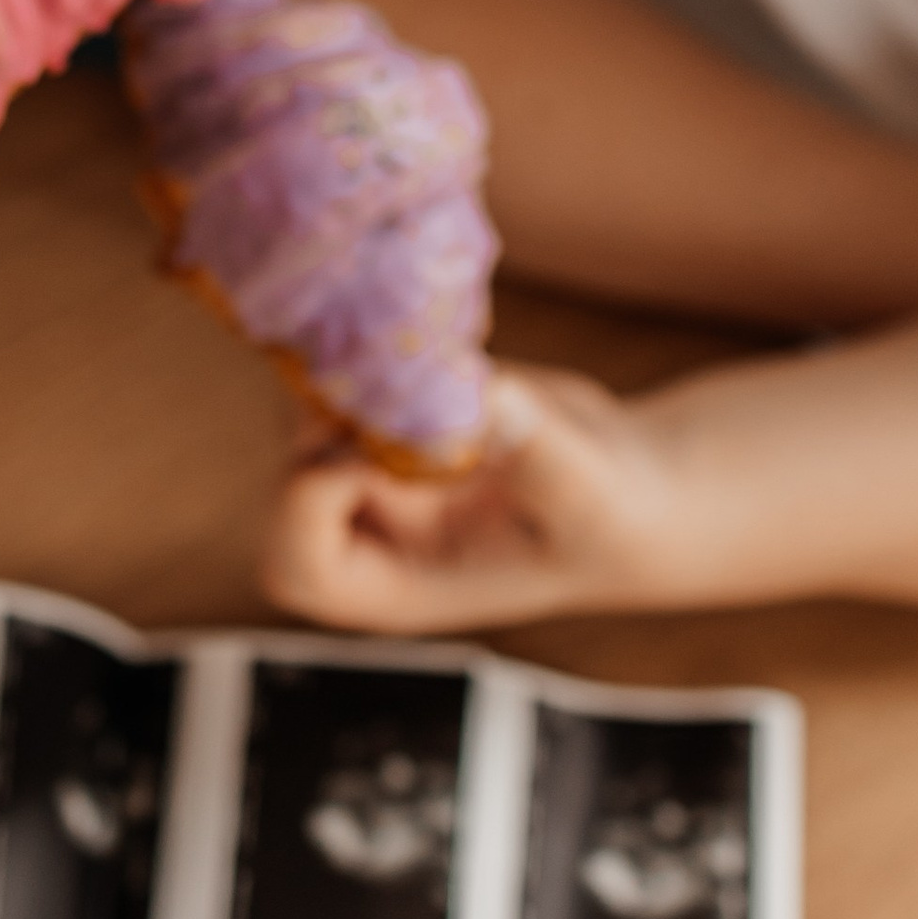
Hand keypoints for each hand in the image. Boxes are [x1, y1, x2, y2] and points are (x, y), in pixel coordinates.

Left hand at [261, 368, 675, 635]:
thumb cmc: (608, 517)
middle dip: (326, 426)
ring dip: (349, 373)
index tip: (373, 453)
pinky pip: (350, 371)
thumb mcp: (584, 493)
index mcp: (395, 583)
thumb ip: (534, 448)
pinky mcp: (394, 415)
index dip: (314, 504)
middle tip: (391, 381)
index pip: (300, 566)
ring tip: (417, 350)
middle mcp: (369, 530)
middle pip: (289, 480)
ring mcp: (375, 471)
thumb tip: (485, 396)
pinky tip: (444, 335)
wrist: (628, 484)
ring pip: (309, 414)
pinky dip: (383, 343)